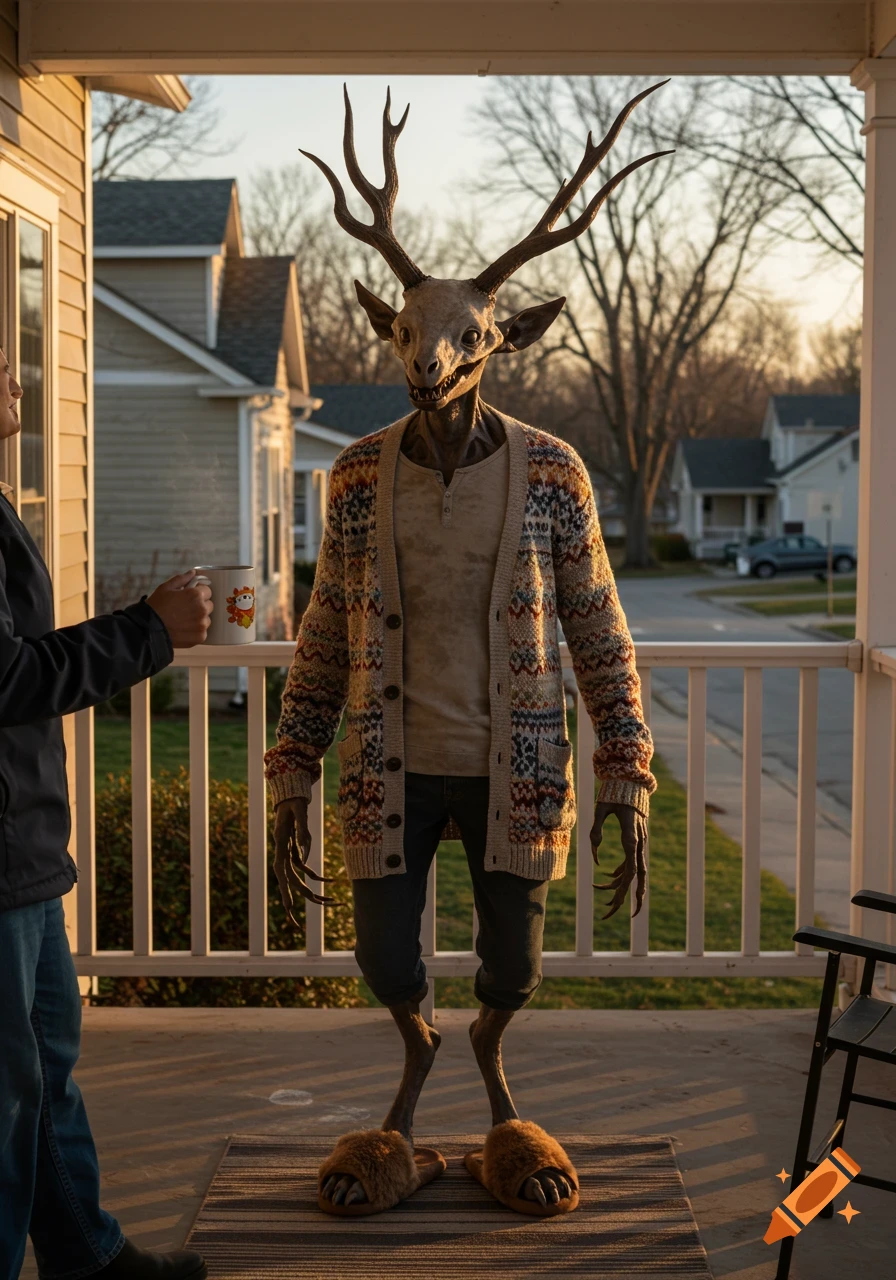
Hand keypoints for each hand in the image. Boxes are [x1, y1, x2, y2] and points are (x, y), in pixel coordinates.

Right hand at [146, 571, 211, 647]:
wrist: (148, 630)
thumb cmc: (156, 607)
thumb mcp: (166, 588)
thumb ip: (182, 579)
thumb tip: (193, 573)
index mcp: (196, 595)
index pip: (207, 591)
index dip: (198, 593)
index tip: (190, 597)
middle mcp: (202, 609)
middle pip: (209, 605)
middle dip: (200, 605)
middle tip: (185, 609)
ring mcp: (202, 624)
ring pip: (206, 619)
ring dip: (199, 619)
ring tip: (183, 621)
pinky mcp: (200, 637)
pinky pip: (202, 631)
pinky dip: (195, 631)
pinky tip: (183, 629)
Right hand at [273, 796, 336, 925]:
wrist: (290, 795)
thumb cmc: (293, 801)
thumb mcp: (299, 811)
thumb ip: (303, 831)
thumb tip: (307, 853)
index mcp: (281, 846)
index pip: (282, 873)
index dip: (285, 892)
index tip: (289, 909)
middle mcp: (283, 855)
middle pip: (293, 882)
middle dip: (305, 898)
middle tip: (313, 916)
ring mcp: (289, 856)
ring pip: (300, 880)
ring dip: (314, 892)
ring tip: (331, 903)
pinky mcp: (295, 854)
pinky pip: (305, 870)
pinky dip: (317, 876)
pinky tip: (330, 881)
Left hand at [590, 801, 647, 919]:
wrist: (630, 781)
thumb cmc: (614, 794)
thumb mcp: (601, 810)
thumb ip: (595, 830)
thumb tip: (596, 858)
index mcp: (631, 839)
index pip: (630, 871)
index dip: (623, 889)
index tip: (615, 903)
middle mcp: (638, 844)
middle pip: (636, 877)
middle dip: (625, 898)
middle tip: (609, 914)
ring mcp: (640, 843)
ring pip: (635, 872)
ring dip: (622, 887)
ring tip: (606, 901)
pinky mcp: (636, 840)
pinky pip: (631, 862)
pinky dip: (621, 872)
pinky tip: (608, 877)